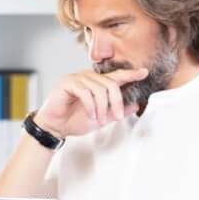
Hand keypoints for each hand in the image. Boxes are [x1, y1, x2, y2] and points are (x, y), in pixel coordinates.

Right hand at [33, 67, 149, 138]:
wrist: (54, 127)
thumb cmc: (74, 121)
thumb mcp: (100, 118)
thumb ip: (116, 111)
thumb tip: (135, 105)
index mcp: (97, 84)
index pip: (116, 76)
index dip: (130, 74)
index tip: (144, 72)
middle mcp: (88, 77)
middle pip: (111, 84)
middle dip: (116, 102)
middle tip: (116, 117)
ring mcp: (77, 78)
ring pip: (99, 89)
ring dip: (102, 107)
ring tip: (99, 120)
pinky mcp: (67, 83)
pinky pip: (86, 92)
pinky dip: (91, 106)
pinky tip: (90, 115)